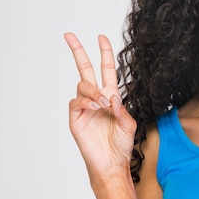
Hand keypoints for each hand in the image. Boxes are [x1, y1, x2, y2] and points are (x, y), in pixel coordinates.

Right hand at [64, 33, 135, 179]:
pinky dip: (85, 101)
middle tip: (69, 35)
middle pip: (85, 69)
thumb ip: (121, 108)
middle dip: (78, 51)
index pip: (106, 69)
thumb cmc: (121, 144)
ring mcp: (84, 107)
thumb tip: (110, 96)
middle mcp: (96, 98)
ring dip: (93, 91)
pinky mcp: (75, 118)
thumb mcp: (129, 123)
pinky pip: (75, 101)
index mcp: (110, 96)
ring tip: (102, 104)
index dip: (104, 53)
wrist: (112, 163)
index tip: (101, 37)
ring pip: (83, 85)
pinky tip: (94, 107)